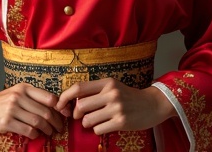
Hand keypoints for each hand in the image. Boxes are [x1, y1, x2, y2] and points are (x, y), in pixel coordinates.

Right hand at [0, 84, 63, 138]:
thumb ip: (31, 98)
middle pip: (45, 111)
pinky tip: (36, 135)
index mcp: (24, 87)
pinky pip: (27, 130)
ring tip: (51, 133)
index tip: (64, 115)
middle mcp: (19, 96)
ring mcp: (12, 109)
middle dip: (56, 122)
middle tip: (59, 128)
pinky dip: (35, 134)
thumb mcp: (15, 93)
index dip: (59, 108)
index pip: (48, 97)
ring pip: (38, 121)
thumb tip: (51, 108)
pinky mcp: (6, 121)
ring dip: (47, 130)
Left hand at [55, 78, 176, 134]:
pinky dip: (97, 129)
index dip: (65, 96)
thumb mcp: (113, 87)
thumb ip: (95, 91)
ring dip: (86, 123)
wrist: (152, 104)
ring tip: (95, 121)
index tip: (59, 104)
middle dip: (76, 113)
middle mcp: (111, 93)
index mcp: (107, 82)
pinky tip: (105, 125)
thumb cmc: (128, 96)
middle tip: (79, 116)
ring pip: (87, 119)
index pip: (79, 87)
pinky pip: (98, 129)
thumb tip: (72, 102)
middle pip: (80, 105)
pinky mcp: (121, 122)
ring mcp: (116, 108)